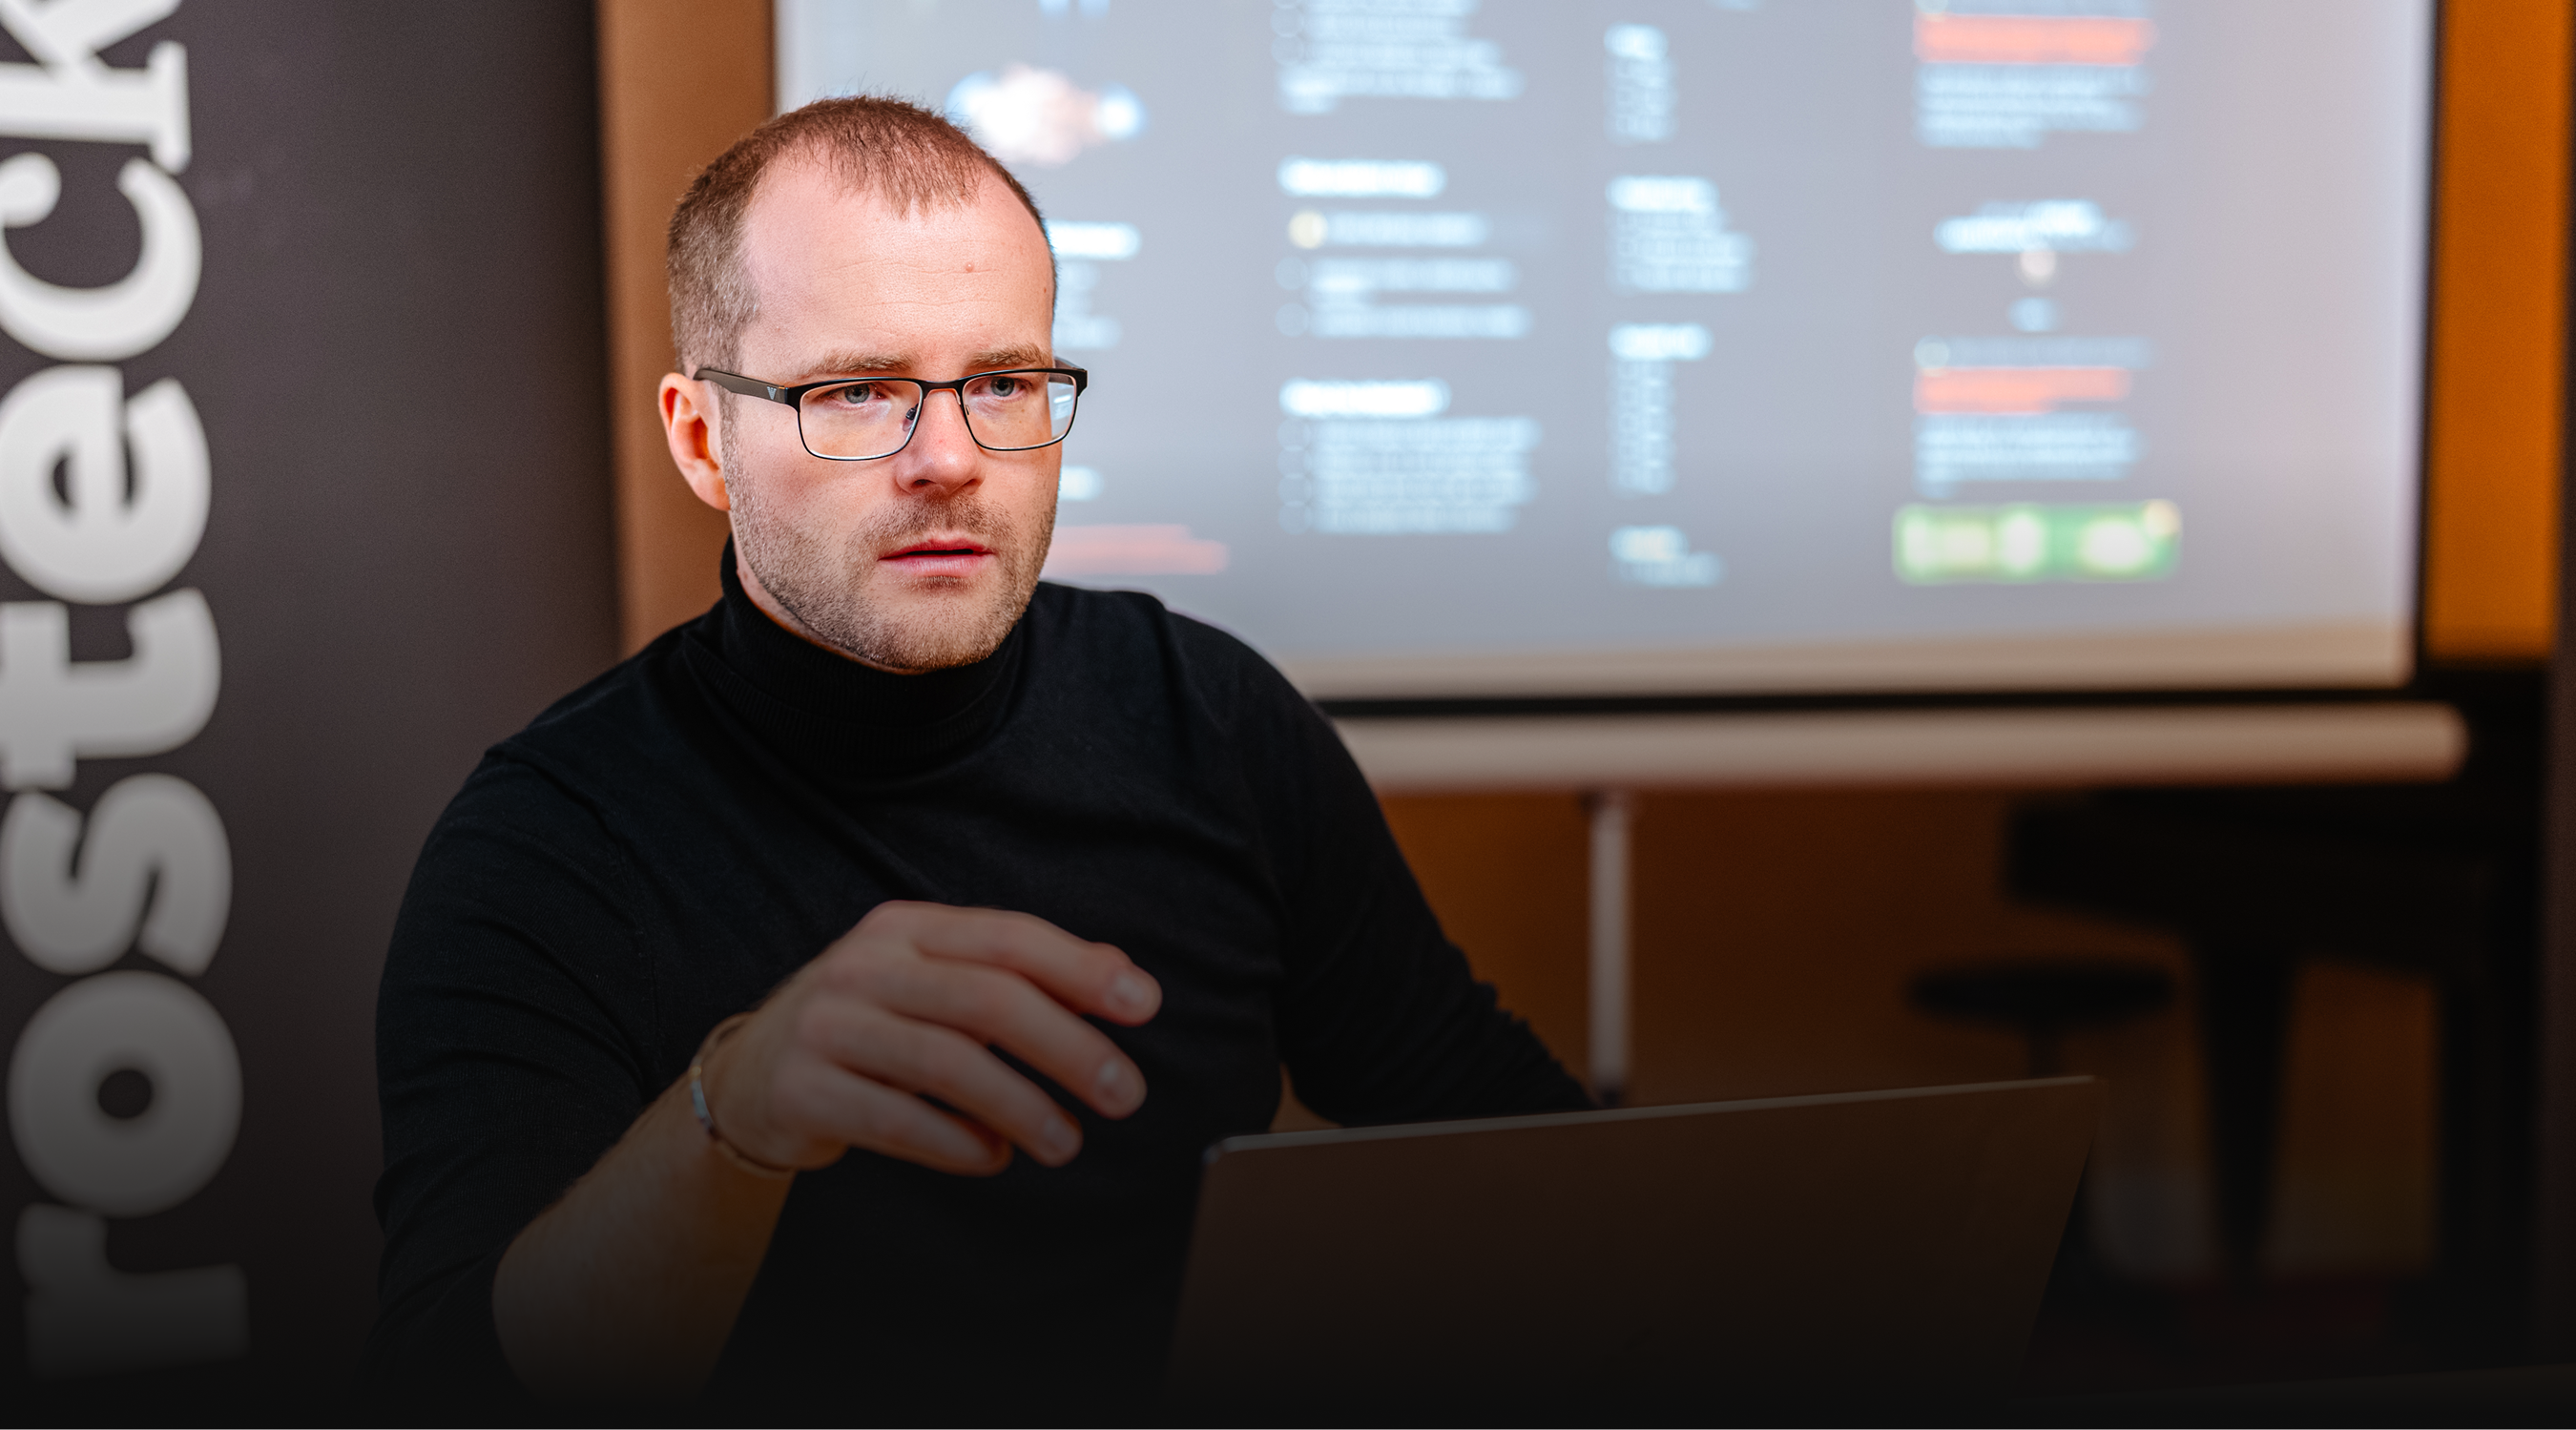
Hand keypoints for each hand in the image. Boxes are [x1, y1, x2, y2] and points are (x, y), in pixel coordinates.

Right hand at [697, 901, 1159, 1175]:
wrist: (750, 1078)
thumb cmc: (869, 1026)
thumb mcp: (934, 983)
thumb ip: (1019, 975)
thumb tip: (1124, 978)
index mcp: (906, 929)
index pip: (1008, 938)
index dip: (1081, 969)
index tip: (1143, 1006)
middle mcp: (864, 966)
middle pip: (987, 999)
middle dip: (1068, 1047)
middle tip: (1123, 1093)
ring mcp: (827, 1026)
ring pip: (947, 1063)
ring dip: (1021, 1107)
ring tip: (1064, 1142)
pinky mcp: (802, 1089)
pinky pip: (897, 1119)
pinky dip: (957, 1143)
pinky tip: (992, 1156)